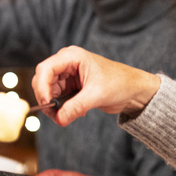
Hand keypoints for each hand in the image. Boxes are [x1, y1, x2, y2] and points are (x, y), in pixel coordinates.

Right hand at [31, 46, 161, 126]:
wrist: (133, 90)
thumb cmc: (119, 83)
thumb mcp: (96, 96)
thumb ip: (75, 107)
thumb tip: (59, 119)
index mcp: (72, 57)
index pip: (45, 69)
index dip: (42, 87)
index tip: (47, 104)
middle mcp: (66, 63)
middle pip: (42, 80)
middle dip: (46, 98)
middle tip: (55, 115)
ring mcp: (67, 75)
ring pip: (48, 91)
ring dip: (54, 106)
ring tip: (68, 115)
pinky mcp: (70, 86)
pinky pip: (57, 98)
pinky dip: (62, 108)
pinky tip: (77, 112)